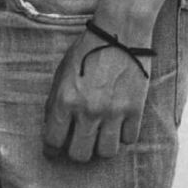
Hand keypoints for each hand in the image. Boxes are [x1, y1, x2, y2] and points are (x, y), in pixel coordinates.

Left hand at [41, 29, 151, 161]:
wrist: (120, 34)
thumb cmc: (87, 51)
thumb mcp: (62, 73)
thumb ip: (56, 101)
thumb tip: (52, 126)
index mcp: (65, 100)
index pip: (53, 140)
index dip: (51, 149)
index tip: (53, 150)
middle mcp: (88, 110)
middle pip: (80, 154)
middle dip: (77, 152)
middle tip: (79, 144)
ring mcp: (113, 112)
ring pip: (106, 152)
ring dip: (101, 147)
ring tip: (100, 137)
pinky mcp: (135, 110)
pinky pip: (128, 139)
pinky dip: (123, 136)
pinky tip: (119, 125)